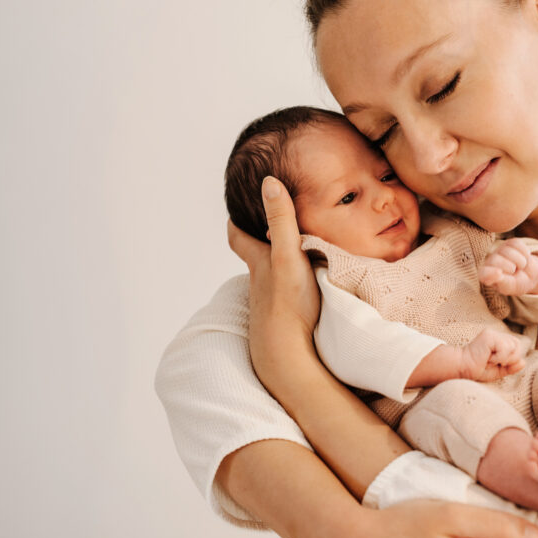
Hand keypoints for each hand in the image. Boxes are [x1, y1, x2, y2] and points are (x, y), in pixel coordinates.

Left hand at [227, 176, 319, 380]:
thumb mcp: (287, 254)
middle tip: (264, 231)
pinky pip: (285, 302)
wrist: (289, 355)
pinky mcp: (285, 324)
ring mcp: (271, 307)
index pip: (238, 238)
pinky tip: (303, 296)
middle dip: (255, 245)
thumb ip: (281, 220)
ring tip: (290, 262)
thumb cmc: (288, 303)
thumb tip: (269, 182)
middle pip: (253, 261)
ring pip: (269, 283)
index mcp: (260, 263)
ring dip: (276, 272)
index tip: (233, 213)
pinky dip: (291, 294)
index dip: (235, 224)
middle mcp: (260, 284)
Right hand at [460, 328, 526, 381]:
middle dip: (510, 358)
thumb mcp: (499, 371)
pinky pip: (504, 347)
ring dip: (504, 358)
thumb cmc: (477, 369)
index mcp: (499, 340)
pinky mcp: (489, 336)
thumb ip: (511, 367)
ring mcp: (492, 334)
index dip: (513, 357)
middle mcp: (496, 335)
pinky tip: (488, 358)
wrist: (463, 368)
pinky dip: (499, 357)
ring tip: (491, 360)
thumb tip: (524, 362)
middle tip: (495, 362)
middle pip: (517, 345)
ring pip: (513, 346)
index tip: (499, 363)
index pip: (517, 345)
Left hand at [479, 238, 537, 295]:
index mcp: (486, 275)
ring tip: (520, 267)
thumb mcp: (510, 287)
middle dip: (510, 267)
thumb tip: (497, 272)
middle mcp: (490, 261)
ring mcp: (500, 250)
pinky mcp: (510, 243)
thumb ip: (502, 282)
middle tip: (514, 273)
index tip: (499, 273)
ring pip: (508, 251)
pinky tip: (523, 258)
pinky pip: (517, 244)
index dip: (490, 273)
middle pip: (497, 260)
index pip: (483, 273)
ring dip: (520, 262)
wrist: (530, 276)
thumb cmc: (517, 284)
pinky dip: (524, 253)